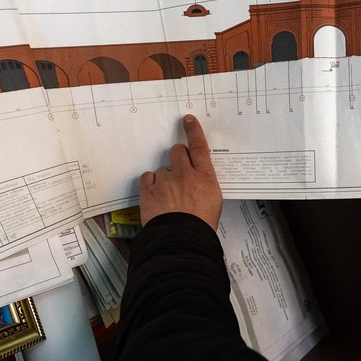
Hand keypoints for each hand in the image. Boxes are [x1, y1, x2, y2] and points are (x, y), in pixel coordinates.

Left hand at [139, 115, 222, 230]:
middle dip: (177, 158)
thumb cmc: (200, 226)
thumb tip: (197, 179)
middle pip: (177, 151)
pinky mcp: (149, 190)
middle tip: (178, 173)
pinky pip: (147, 177)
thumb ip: (204, 184)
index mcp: (205, 177)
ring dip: (163, 178)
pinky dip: (150, 184)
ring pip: (162, 169)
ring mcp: (165, 181)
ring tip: (167, 198)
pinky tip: (156, 197)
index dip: (193, 131)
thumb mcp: (214, 202)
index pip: (199, 147)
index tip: (188, 120)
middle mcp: (185, 174)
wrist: (182, 241)